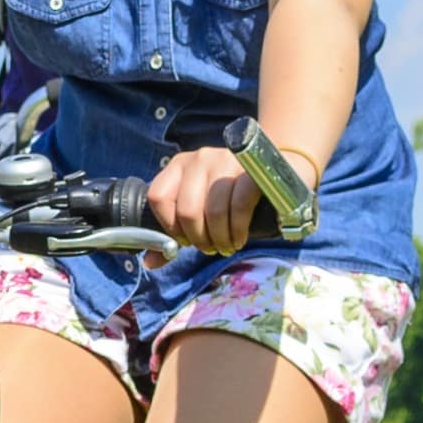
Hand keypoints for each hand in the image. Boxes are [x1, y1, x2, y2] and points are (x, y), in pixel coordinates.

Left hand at [146, 145, 264, 256]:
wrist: (272, 167)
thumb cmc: (228, 193)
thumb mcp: (199, 206)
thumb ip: (175, 232)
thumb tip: (150, 262)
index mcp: (179, 165)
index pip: (158, 197)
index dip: (169, 226)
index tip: (184, 240)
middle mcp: (199, 159)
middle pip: (187, 210)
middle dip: (199, 238)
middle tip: (210, 248)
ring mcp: (225, 161)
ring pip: (213, 211)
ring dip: (220, 238)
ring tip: (226, 246)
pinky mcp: (250, 171)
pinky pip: (239, 206)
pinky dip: (237, 230)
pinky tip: (239, 239)